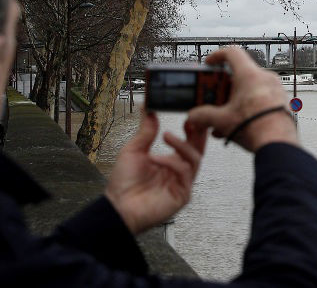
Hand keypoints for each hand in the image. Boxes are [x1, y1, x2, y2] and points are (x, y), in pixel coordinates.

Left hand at [105, 113, 206, 234]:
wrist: (117, 206)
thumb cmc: (124, 182)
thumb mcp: (134, 150)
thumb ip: (145, 131)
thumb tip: (149, 110)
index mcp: (170, 162)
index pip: (189, 143)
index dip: (192, 130)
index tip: (189, 116)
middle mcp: (179, 172)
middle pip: (198, 150)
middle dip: (198, 134)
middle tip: (192, 120)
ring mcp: (182, 184)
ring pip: (195, 159)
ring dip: (181, 145)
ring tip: (165, 136)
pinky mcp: (182, 195)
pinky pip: (185, 173)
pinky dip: (172, 162)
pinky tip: (157, 158)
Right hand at [187, 46, 297, 150]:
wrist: (279, 145)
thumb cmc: (255, 128)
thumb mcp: (222, 121)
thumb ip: (203, 116)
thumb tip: (193, 116)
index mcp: (250, 75)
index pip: (232, 52)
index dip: (217, 55)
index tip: (210, 63)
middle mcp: (265, 78)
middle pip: (240, 74)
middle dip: (224, 87)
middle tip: (214, 98)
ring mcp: (276, 90)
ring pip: (250, 89)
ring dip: (235, 100)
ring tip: (224, 118)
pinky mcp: (281, 102)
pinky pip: (261, 99)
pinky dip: (248, 107)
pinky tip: (238, 125)